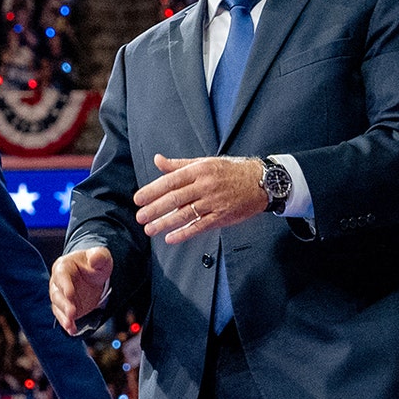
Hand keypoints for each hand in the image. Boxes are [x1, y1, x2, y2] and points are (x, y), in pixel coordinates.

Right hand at [49, 247, 112, 335]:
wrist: (95, 274)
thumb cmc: (96, 263)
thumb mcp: (102, 257)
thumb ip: (99, 256)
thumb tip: (94, 259)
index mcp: (64, 266)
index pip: (61, 276)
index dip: (65, 285)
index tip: (70, 294)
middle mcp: (58, 282)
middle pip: (56, 294)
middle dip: (64, 304)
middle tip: (72, 313)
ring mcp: (61, 296)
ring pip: (57, 307)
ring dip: (63, 316)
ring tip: (70, 325)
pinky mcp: (66, 307)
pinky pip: (63, 316)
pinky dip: (67, 324)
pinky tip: (72, 331)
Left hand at [133, 154, 267, 243]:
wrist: (260, 181)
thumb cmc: (229, 171)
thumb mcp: (204, 163)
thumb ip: (179, 165)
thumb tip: (158, 160)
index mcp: (198, 170)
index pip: (170, 181)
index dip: (153, 191)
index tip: (138, 199)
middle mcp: (205, 186)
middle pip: (175, 198)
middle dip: (155, 209)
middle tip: (140, 216)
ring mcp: (214, 202)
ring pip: (185, 214)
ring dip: (165, 223)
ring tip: (149, 229)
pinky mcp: (222, 216)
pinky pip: (200, 226)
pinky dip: (184, 233)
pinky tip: (170, 238)